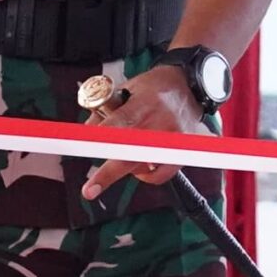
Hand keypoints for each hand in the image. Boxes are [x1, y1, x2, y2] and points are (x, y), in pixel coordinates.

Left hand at [83, 66, 208, 197]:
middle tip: (90, 190)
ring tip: (123, 156)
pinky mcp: (182, 150)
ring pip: (143, 167)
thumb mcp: (126, 89)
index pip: (117, 124)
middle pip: (130, 154)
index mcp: (143, 104)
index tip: (86, 150)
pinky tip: (139, 168)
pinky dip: (147, 176)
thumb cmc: (156, 87)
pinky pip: (161, 174)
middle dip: (108, 174)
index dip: (100, 139)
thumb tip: (88, 132)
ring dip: (126, 168)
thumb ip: (105, 110)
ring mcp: (173, 139)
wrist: (190, 86)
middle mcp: (159, 123)